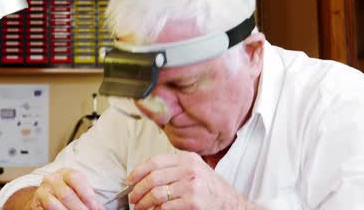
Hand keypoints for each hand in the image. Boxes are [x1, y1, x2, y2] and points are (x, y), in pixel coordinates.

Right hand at [29, 168, 102, 209]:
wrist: (47, 195)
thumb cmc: (69, 191)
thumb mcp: (79, 189)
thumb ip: (89, 198)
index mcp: (65, 173)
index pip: (75, 178)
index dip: (86, 193)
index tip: (94, 207)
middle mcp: (52, 180)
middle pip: (66, 194)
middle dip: (79, 208)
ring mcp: (42, 192)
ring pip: (52, 204)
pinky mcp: (35, 204)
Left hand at [127, 152, 253, 209]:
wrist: (233, 205)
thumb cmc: (212, 190)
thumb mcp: (196, 171)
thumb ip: (174, 169)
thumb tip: (145, 176)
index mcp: (188, 158)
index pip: (155, 161)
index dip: (138, 171)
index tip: (130, 180)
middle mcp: (189, 169)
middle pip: (153, 178)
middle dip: (138, 190)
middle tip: (132, 198)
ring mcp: (192, 185)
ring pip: (156, 193)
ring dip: (144, 203)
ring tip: (140, 208)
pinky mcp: (193, 202)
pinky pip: (165, 207)